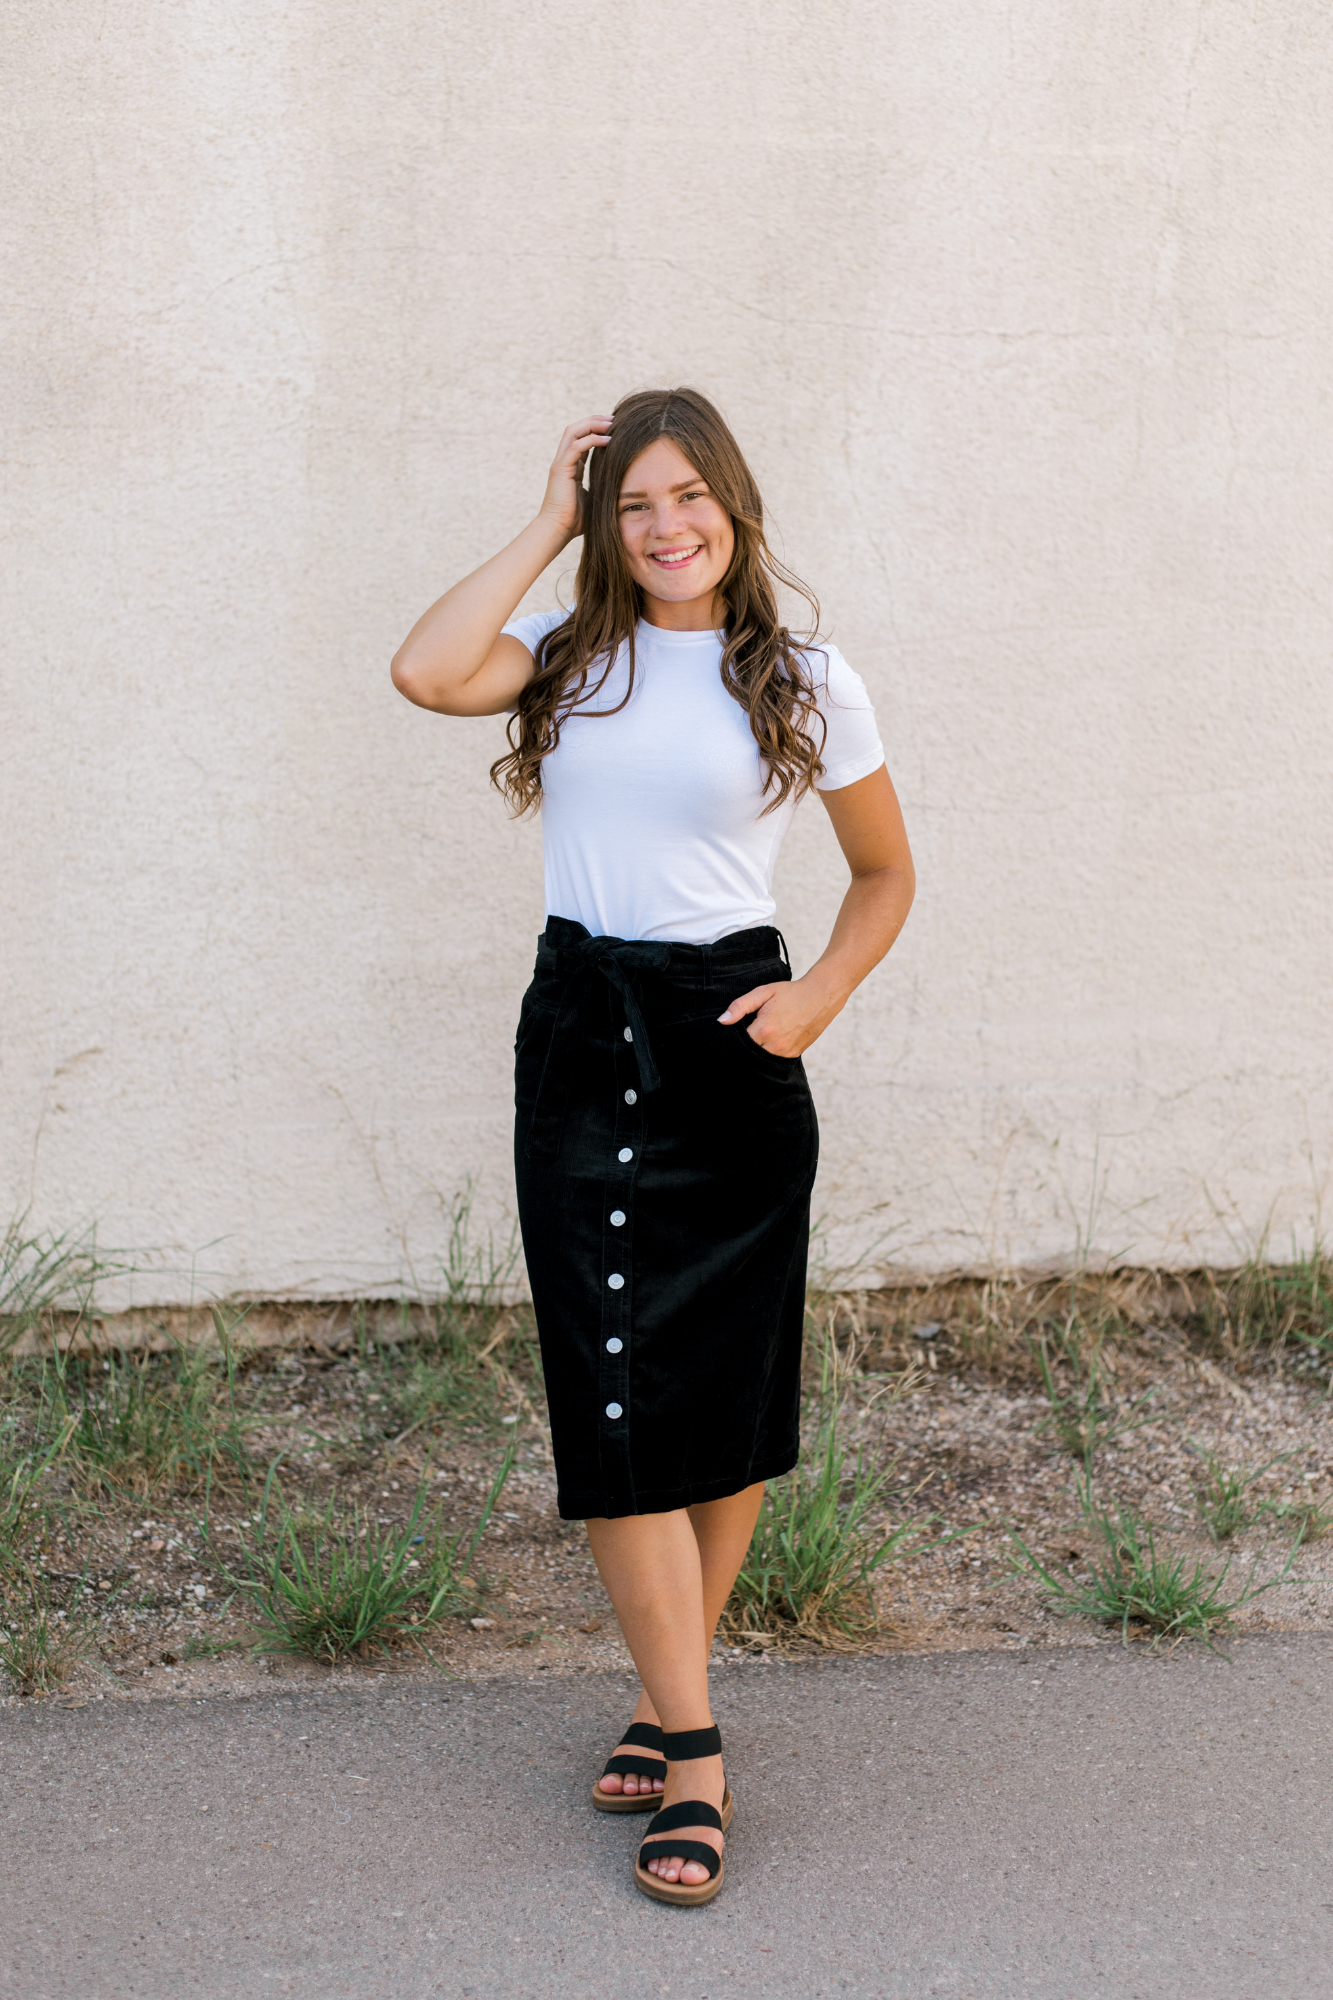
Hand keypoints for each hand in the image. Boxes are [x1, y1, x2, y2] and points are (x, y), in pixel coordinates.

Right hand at [537, 416, 612, 540]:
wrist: (557, 531)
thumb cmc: (575, 521)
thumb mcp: (593, 499)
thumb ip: (601, 488)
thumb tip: (621, 487)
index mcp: (570, 467)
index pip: (581, 440)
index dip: (596, 431)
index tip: (615, 429)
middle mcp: (563, 461)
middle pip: (575, 429)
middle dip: (594, 420)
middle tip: (614, 419)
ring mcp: (560, 464)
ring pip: (573, 432)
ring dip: (592, 424)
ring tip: (611, 423)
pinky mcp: (560, 469)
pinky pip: (576, 446)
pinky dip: (592, 440)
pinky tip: (608, 440)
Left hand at [717, 973, 843, 1058]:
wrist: (821, 996)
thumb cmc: (791, 993)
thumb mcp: (763, 992)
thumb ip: (740, 1006)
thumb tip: (722, 1020)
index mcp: (764, 1029)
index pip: (737, 1044)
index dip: (730, 1040)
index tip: (729, 1034)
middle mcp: (775, 1045)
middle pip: (748, 1055)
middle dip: (741, 1049)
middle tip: (739, 1039)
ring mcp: (786, 1052)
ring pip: (761, 1061)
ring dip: (754, 1053)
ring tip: (755, 1040)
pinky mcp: (794, 1055)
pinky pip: (774, 1060)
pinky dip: (767, 1055)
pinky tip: (766, 1044)